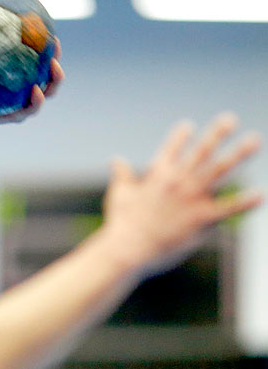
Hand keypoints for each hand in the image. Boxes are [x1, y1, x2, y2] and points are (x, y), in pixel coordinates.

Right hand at [0, 45, 63, 133]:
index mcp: (18, 112)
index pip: (32, 108)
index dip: (38, 100)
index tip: (36, 90)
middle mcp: (28, 100)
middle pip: (49, 90)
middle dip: (56, 77)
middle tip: (53, 62)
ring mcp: (30, 88)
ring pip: (49, 74)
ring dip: (54, 58)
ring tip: (53, 40)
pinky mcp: (28, 76)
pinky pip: (38, 62)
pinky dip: (40, 49)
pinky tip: (35, 31)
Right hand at [104, 113, 261, 276]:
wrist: (127, 249)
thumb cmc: (121, 224)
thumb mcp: (118, 194)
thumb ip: (121, 175)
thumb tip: (115, 159)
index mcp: (157, 174)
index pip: (171, 148)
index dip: (180, 136)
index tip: (189, 125)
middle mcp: (178, 180)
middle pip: (202, 151)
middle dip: (217, 134)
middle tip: (230, 119)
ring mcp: (191, 198)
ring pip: (220, 170)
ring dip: (238, 154)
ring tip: (254, 140)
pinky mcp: (201, 218)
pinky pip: (228, 207)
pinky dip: (244, 202)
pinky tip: (259, 194)